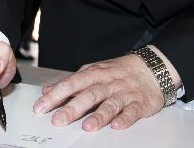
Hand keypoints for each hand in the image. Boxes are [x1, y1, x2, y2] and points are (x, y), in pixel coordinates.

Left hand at [33, 52, 165, 131]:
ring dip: (99, 115)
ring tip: (87, 127)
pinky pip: (132, 111)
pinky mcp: (140, 103)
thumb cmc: (119, 72)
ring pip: (110, 104)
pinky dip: (125, 118)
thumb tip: (47, 91)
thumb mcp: (93, 71)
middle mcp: (108, 83)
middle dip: (72, 108)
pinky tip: (117, 126)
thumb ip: (71, 82)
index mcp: (94, 73)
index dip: (55, 95)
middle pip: (89, 95)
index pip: (71, 83)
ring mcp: (124, 93)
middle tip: (58, 120)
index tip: (40, 107)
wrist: (152, 68)